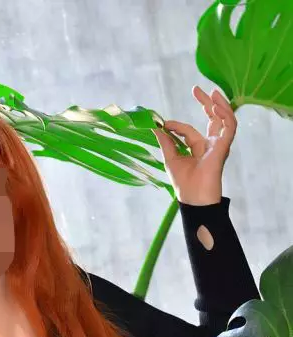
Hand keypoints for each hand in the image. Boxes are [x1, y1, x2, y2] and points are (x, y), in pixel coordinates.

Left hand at [152, 86, 236, 205]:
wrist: (193, 198)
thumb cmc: (184, 184)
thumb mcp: (171, 159)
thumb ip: (165, 142)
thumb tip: (155, 127)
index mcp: (198, 148)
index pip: (189, 130)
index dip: (177, 126)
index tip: (163, 124)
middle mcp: (210, 144)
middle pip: (211, 119)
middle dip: (205, 103)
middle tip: (196, 89)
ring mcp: (218, 145)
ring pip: (224, 119)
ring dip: (219, 104)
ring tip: (212, 91)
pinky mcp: (224, 146)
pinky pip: (229, 126)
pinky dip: (225, 114)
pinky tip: (216, 106)